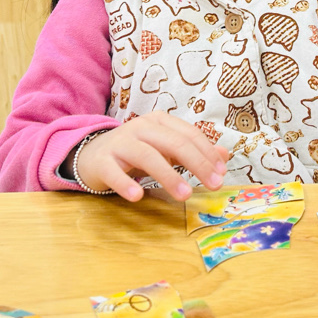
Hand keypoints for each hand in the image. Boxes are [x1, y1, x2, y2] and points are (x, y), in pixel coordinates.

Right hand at [73, 113, 227, 201]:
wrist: (93, 154)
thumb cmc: (136, 152)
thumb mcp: (166, 148)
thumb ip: (194, 151)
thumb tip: (224, 156)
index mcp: (159, 122)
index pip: (189, 134)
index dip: (207, 154)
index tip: (221, 174)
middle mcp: (140, 128)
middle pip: (173, 143)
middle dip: (197, 164)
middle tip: (213, 185)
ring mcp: (120, 143)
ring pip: (147, 156)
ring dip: (169, 176)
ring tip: (185, 195)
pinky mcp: (102, 161)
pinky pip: (114, 172)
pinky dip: (126, 184)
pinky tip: (137, 196)